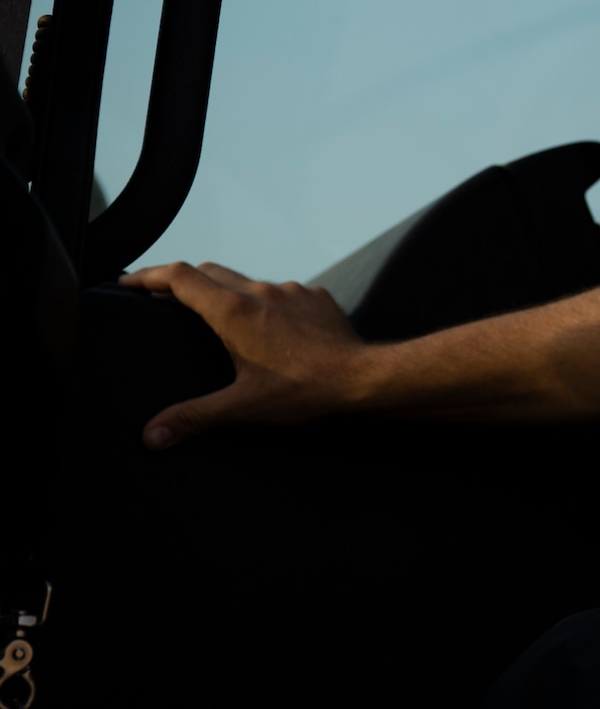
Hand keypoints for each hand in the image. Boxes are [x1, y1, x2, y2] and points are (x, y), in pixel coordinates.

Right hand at [120, 261, 371, 448]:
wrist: (364, 377)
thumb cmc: (304, 391)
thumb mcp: (242, 407)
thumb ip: (194, 417)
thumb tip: (151, 436)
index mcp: (234, 310)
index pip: (179, 277)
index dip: (148, 276)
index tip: (127, 283)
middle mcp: (261, 290)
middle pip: (209, 272)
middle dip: (180, 281)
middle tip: (159, 297)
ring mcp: (292, 290)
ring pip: (247, 280)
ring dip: (225, 291)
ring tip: (212, 313)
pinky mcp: (317, 298)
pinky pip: (282, 292)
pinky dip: (264, 302)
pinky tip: (267, 326)